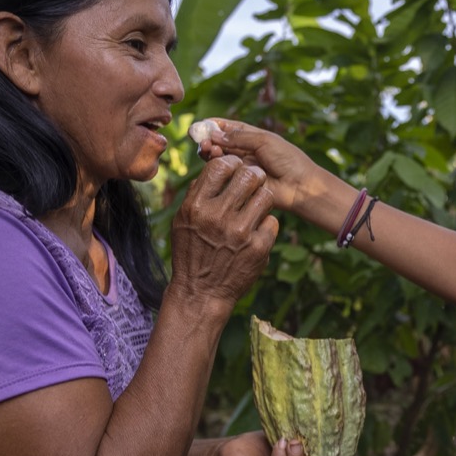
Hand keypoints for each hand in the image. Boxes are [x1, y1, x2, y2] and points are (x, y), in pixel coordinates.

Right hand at [168, 154, 278, 307]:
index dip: (232, 163)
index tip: (236, 168)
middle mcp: (218, 217)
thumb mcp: (183, 221)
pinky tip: (256, 232)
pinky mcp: (259, 247)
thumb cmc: (191, 253)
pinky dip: (265, 224)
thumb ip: (198, 194)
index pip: (220, 166)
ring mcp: (241, 232)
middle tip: (254, 181)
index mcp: (197, 206)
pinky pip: (272, 221)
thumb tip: (216, 168)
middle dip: (254, 175)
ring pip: (266, 196)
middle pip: (249, 175)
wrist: (201, 292)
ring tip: (256, 205)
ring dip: (262, 198)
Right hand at [195, 119, 328, 215]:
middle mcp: (244, 151)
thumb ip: (239, 137)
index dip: (211, 126)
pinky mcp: (241, 183)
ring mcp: (242, 167)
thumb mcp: (264, 141)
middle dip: (208, 141)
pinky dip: (217, 168)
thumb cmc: (288, 160)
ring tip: (211, 151)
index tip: (197, 127)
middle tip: (204, 143)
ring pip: (218, 158)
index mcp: (251, 136)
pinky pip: (224, 175)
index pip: (227, 128)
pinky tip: (218, 164)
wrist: (300, 186)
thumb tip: (214, 135)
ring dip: (211, 153)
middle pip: (218, 143)